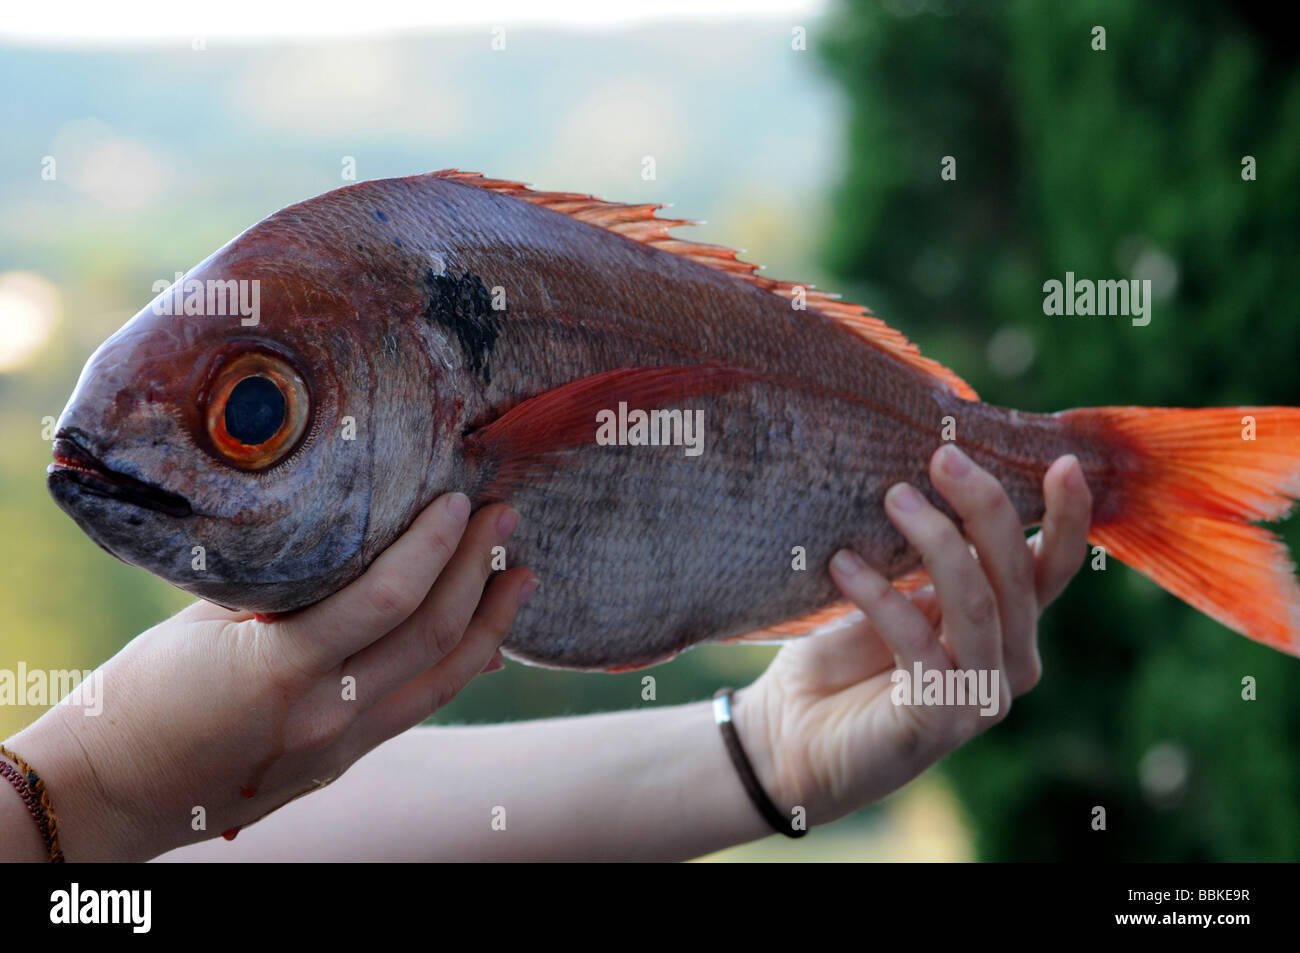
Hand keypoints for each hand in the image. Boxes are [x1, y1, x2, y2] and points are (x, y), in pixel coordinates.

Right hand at [8, 492, 536, 860]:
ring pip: (444, 680)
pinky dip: (461, 665)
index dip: (434, 547)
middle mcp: (323, 716)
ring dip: (492, 623)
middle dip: (478, 571)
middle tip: (505, 517)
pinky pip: (421, 706)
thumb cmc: (144, 693)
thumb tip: (357, 541)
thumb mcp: (205, 622)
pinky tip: (485, 635)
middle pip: (433, 637)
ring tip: (521, 576)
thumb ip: (287, 587)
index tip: (459, 502)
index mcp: (279, 671)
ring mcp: (340, 746)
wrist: (113, 791)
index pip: (384, 601)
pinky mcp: (345, 760)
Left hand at [733, 446, 1091, 826]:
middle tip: (943, 457)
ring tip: (893, 497)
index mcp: (1007, 627)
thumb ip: (929, 557)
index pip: (1051, 568)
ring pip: (977, 603)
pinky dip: (880, 596)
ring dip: (937, 541)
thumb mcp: (894, 591)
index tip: (1063, 461)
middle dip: (985, 507)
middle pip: (1016, 574)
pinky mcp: (937, 720)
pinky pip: (917, 642)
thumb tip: (937, 473)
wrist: (788, 735)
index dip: (1067, 518)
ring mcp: (980, 697)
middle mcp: (1008, 663)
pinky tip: (841, 564)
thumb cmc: (839, 656)